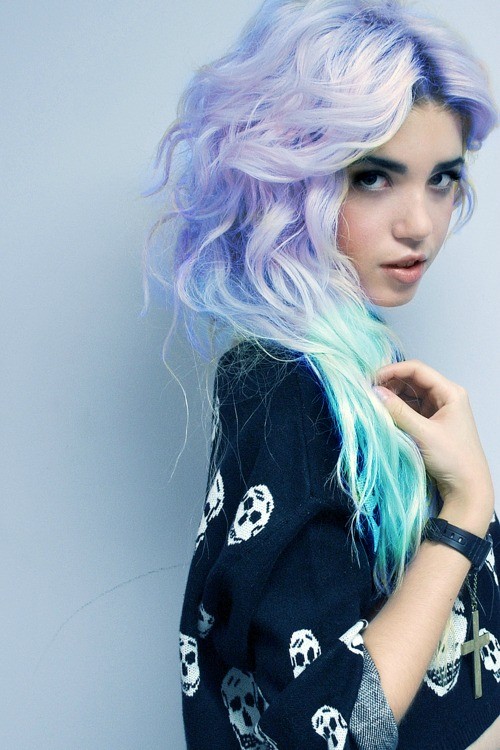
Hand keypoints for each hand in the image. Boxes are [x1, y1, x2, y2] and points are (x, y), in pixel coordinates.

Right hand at [374, 359, 493, 528]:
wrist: (467, 488)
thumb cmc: (452, 458)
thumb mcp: (423, 433)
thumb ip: (398, 411)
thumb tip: (374, 392)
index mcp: (450, 392)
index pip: (417, 370)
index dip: (393, 370)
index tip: (371, 380)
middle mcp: (446, 396)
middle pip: (413, 380)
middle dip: (391, 383)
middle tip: (369, 392)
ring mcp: (439, 410)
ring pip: (410, 394)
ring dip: (393, 397)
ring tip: (375, 404)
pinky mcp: (432, 422)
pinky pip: (411, 408)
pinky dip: (398, 409)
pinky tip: (385, 414)